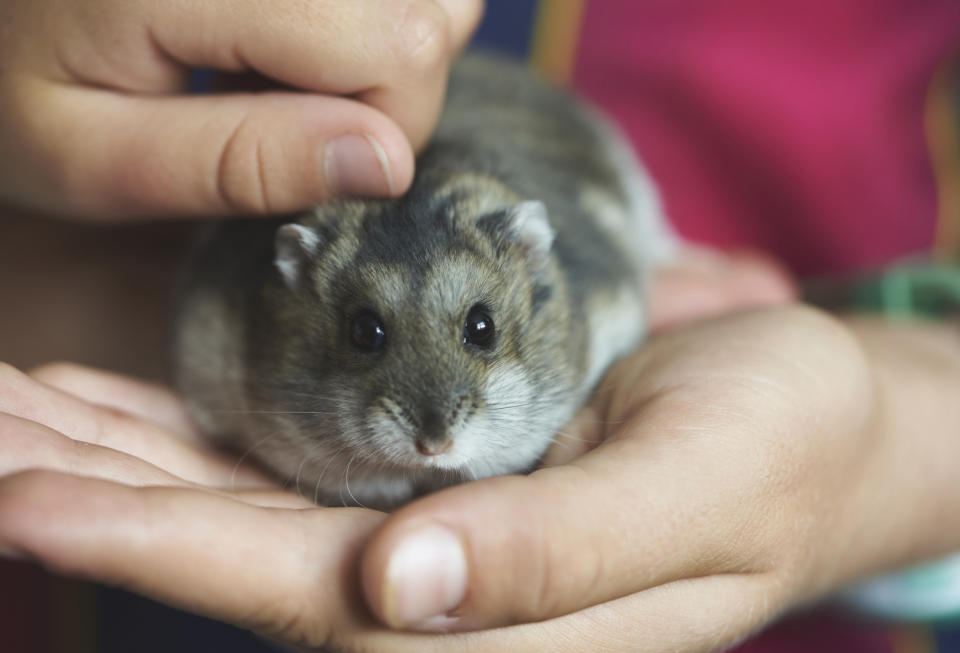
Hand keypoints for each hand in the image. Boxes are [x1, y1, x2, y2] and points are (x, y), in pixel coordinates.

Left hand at [0, 0, 480, 218]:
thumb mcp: (96, 159)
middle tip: (290, 114)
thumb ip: (238, 162)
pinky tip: (298, 32)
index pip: (401, 47)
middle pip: (426, 13)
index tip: (318, 166)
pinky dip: (363, 16)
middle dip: (387, 90)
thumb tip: (388, 163)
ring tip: (284, 66)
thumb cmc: (13, 87)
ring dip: (379, 44)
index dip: (386, 130)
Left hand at [6, 305, 959, 651]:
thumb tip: (403, 588)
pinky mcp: (437, 477)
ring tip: (19, 401)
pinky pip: (296, 460)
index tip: (27, 497)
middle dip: (104, 494)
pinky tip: (131, 393)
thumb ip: (563, 558)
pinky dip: (202, 430)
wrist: (814, 428)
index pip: (300, 598)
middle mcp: (443, 596)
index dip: (158, 550)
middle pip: (243, 556)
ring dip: (128, 457)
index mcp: (500, 627)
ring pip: (249, 507)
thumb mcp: (699, 495)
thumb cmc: (777, 453)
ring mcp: (431, 537)